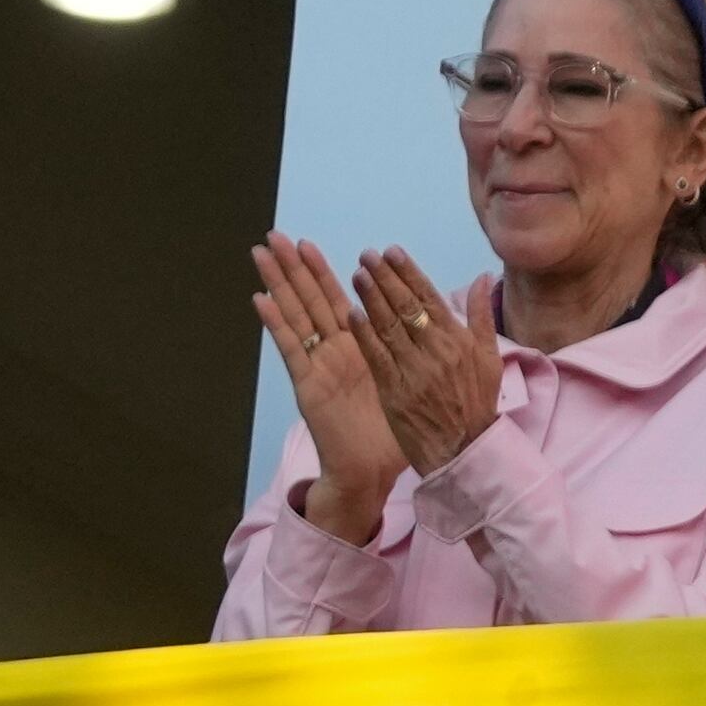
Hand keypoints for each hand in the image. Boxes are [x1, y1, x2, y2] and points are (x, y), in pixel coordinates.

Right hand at [249, 234, 401, 541]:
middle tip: (275, 235)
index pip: (337, 300)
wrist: (373, 471)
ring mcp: (318, 365)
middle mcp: (334, 351)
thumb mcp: (414, 380)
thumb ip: (424, 344)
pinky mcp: (308, 383)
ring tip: (262, 253)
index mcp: (359, 347)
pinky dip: (275, 324)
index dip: (322, 272)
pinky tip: (260, 300)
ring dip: (278, 283)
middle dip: (293, 267)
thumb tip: (445, 318)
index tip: (309, 244)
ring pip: (295, 314)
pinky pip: (290, 349)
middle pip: (310, 299)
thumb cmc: (394, 431)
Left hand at [344, 249, 506, 473]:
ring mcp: (415, 371)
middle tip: (366, 255)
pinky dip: (365, 334)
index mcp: (459, 340)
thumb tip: (484, 277)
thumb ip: (482, 316)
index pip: (430, 297)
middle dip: (385, 278)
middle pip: (406, 307)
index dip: (408, 272)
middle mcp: (437, 351)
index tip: (391, 251)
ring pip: (389, 327)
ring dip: (371, 298)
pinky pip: (377, 357)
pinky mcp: (395, 391)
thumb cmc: (476, 403)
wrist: (465, 450)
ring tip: (357, 274)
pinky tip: (351, 314)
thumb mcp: (489, 359)